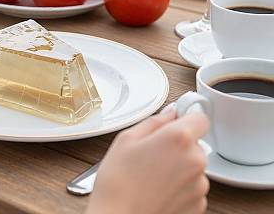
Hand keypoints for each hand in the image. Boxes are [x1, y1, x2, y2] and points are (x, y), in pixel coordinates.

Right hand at [86, 108, 209, 213]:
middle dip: (178, 145)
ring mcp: (199, 185)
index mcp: (178, 138)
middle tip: (152, 152)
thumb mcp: (127, 138)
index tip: (178, 120)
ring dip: (179, 166)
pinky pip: (192, 186)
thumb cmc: (119, 181)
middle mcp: (195, 160)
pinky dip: (179, 185)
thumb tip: (170, 114)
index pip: (200, 118)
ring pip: (193, 165)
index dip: (187, 117)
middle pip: (195, 143)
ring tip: (152, 174)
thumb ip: (155, 121)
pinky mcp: (198, 205)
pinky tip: (158, 188)